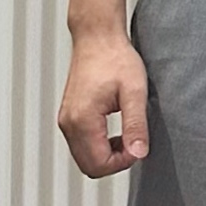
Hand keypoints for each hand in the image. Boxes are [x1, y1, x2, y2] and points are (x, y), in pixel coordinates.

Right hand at [58, 29, 149, 178]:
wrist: (98, 38)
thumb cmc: (115, 58)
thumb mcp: (135, 92)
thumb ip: (136, 125)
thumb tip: (139, 153)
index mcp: (82, 120)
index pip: (99, 164)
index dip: (123, 162)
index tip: (139, 145)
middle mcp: (68, 123)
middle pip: (89, 167)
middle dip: (115, 162)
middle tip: (134, 142)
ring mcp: (66, 120)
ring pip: (84, 158)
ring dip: (107, 155)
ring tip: (127, 135)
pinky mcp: (69, 117)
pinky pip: (82, 145)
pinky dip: (99, 146)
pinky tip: (116, 131)